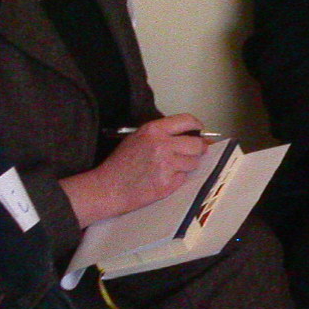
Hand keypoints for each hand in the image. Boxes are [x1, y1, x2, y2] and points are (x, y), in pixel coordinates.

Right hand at [60, 114, 206, 228]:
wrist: (109, 187)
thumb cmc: (121, 163)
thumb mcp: (138, 137)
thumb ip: (162, 133)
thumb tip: (189, 134)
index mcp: (154, 130)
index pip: (187, 121)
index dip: (197, 127)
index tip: (199, 132)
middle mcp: (163, 145)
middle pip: (197, 144)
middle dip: (198, 149)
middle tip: (193, 152)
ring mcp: (167, 165)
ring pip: (194, 163)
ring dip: (188, 165)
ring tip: (171, 167)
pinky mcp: (168, 183)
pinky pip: (185, 178)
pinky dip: (178, 178)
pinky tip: (164, 178)